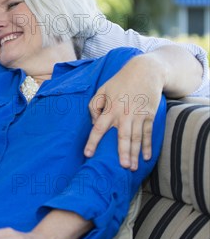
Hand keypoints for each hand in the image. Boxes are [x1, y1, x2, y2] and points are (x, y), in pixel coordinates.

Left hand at [85, 54, 161, 169]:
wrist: (145, 71)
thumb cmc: (120, 81)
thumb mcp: (102, 89)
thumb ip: (94, 105)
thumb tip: (95, 122)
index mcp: (110, 108)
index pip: (99, 128)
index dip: (93, 142)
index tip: (88, 154)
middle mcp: (124, 114)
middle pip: (123, 137)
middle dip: (122, 152)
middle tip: (122, 167)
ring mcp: (139, 116)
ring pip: (136, 138)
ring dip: (134, 153)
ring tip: (132, 168)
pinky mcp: (150, 116)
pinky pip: (148, 133)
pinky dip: (148, 146)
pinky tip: (146, 157)